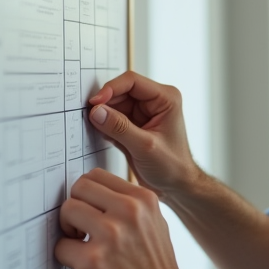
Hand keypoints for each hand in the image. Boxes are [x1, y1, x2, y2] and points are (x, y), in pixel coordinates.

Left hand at [55, 168, 197, 268]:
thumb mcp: (156, 225)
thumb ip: (132, 206)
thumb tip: (98, 195)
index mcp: (144, 200)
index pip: (97, 176)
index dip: (88, 195)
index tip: (90, 211)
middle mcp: (129, 213)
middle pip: (79, 188)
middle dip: (76, 208)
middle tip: (82, 229)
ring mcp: (110, 237)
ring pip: (66, 211)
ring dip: (68, 230)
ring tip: (83, 246)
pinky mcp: (92, 262)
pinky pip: (61, 247)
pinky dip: (68, 258)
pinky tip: (86, 268)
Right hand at [87, 71, 199, 196]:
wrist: (177, 186)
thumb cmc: (173, 167)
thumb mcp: (145, 147)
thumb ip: (119, 127)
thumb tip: (96, 111)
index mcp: (166, 98)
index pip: (132, 81)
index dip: (110, 89)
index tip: (95, 102)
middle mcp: (155, 102)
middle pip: (120, 92)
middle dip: (105, 104)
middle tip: (92, 119)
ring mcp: (143, 113)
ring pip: (113, 105)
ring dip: (103, 116)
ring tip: (102, 132)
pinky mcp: (133, 125)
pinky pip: (112, 118)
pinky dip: (105, 126)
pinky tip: (107, 138)